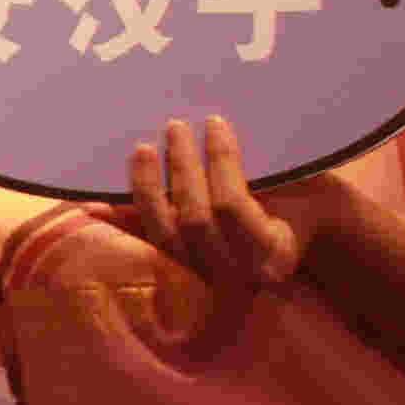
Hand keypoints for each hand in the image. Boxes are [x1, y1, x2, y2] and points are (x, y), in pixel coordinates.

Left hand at [126, 115, 353, 298]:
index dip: (220, 160)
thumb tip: (213, 125)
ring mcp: (210, 282)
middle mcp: (241, 277)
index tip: (215, 122)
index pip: (231, 207)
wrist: (310, 234)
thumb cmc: (305, 196)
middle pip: (194, 221)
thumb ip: (261, 165)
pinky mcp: (185, 278)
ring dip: (148, 189)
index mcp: (274, 252)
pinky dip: (122, 223)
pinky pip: (148, 247)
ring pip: (165, 236)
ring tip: (143, 150)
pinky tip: (93, 204)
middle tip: (175, 126)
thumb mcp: (296, 179)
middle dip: (181, 169)